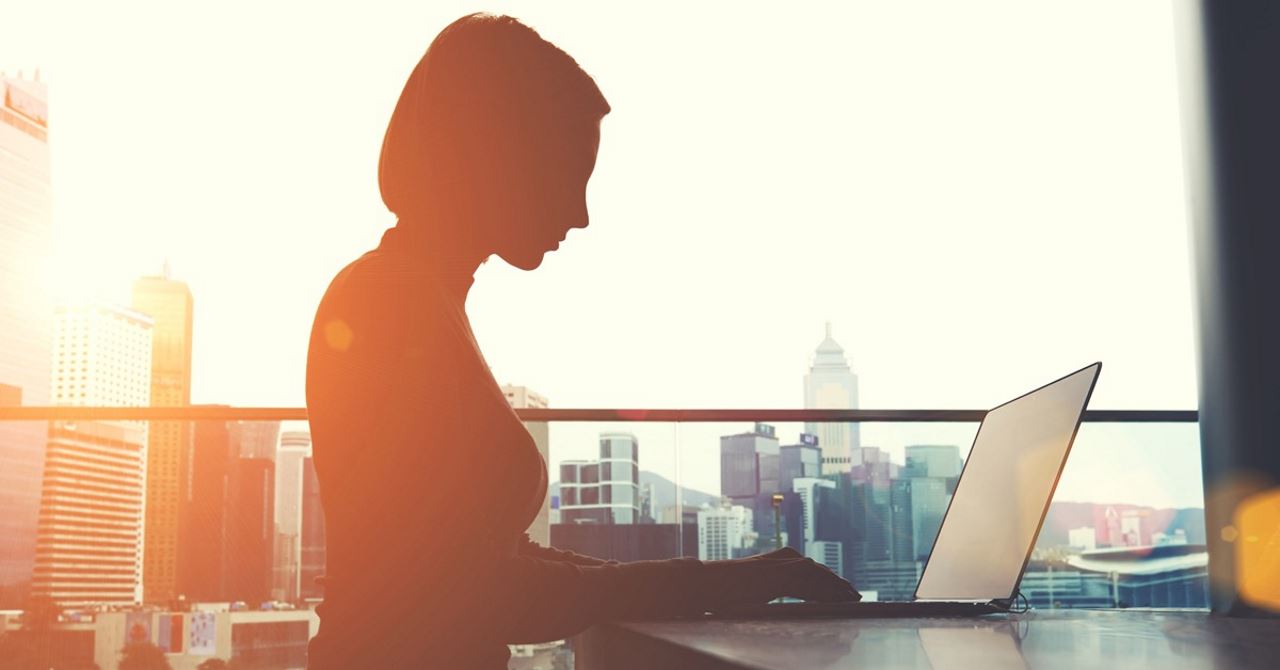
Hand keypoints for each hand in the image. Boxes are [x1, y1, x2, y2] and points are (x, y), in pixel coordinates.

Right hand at [698, 547, 860, 608]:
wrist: (710, 582)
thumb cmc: (729, 586)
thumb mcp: (757, 583)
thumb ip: (773, 583)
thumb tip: (783, 591)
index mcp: (781, 556)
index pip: (813, 568)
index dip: (831, 579)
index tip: (844, 589)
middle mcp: (785, 558)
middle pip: (820, 571)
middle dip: (839, 584)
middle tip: (856, 595)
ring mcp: (782, 566)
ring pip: (819, 577)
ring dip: (837, 589)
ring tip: (852, 599)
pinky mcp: (780, 578)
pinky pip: (809, 587)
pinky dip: (826, 594)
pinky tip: (836, 602)